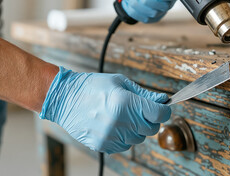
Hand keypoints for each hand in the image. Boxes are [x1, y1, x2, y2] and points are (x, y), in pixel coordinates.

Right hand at [40, 67, 170, 153]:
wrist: (65, 99)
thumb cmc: (93, 87)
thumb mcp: (120, 82)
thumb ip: (144, 93)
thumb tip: (163, 100)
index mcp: (126, 102)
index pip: (159, 114)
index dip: (164, 111)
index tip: (162, 109)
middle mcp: (120, 121)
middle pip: (151, 129)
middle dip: (150, 120)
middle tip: (140, 111)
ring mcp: (111, 135)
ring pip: (139, 139)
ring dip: (136, 130)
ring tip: (122, 117)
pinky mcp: (103, 145)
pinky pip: (125, 147)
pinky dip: (124, 138)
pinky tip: (114, 125)